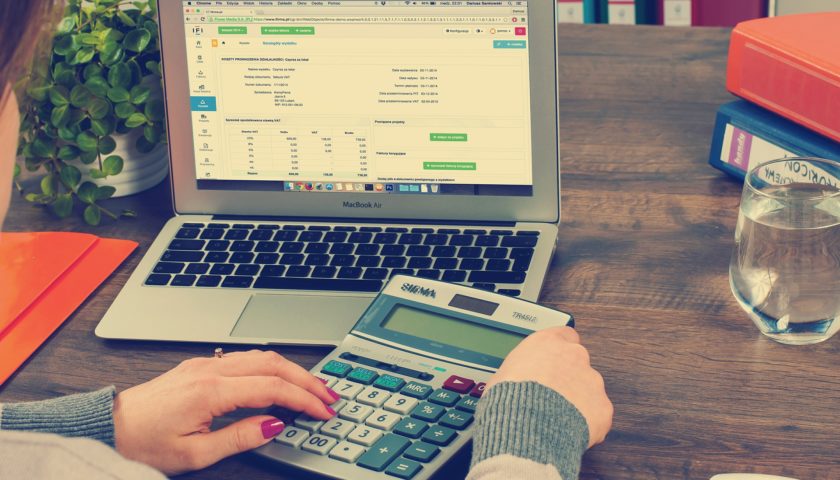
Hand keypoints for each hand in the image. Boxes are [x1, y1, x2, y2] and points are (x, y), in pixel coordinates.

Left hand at [113, 350, 339, 474]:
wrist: (109, 427)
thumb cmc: (143, 443)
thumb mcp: (195, 454)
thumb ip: (240, 437)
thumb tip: (275, 425)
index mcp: (211, 391)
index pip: (273, 388)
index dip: (304, 399)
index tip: (324, 412)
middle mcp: (210, 370)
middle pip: (274, 364)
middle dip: (307, 379)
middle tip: (330, 396)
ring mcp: (205, 364)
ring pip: (261, 356)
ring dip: (291, 370)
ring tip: (312, 387)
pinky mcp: (200, 366)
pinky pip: (246, 358)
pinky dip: (272, 367)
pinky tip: (280, 380)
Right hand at [485, 327, 612, 447]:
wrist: (526, 426)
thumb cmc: (509, 399)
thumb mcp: (501, 375)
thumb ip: (519, 371)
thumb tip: (514, 382)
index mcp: (548, 343)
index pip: (564, 335)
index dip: (559, 351)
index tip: (553, 361)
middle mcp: (574, 356)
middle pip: (578, 363)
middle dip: (568, 378)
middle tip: (551, 396)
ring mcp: (592, 381)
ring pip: (589, 389)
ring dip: (577, 401)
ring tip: (557, 418)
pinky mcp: (602, 407)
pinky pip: (597, 414)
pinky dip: (587, 423)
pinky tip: (569, 430)